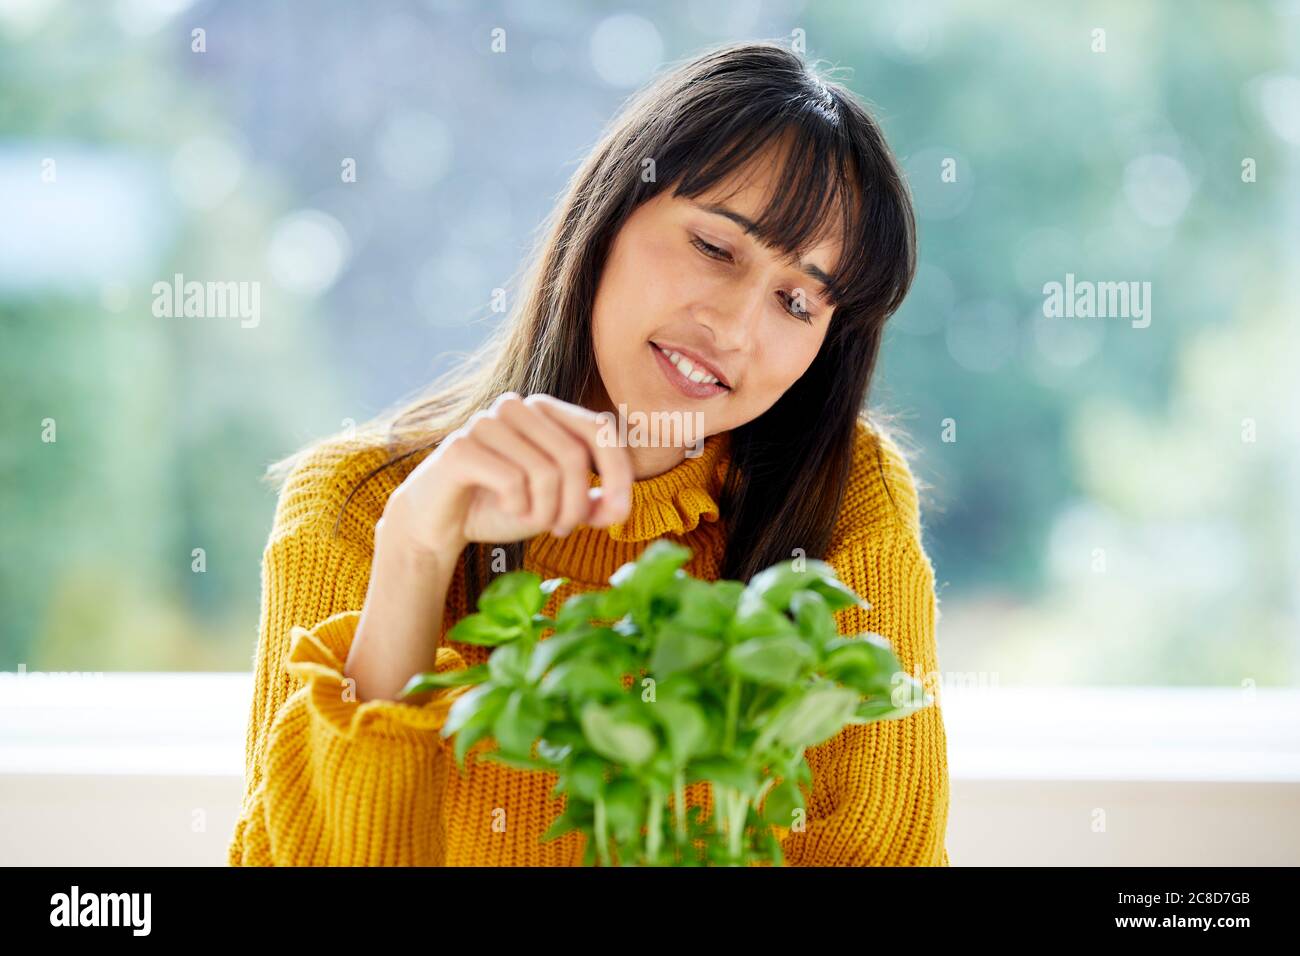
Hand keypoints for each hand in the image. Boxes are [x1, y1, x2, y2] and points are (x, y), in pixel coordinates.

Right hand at [378, 392, 633, 558]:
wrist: (440, 522)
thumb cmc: (502, 506)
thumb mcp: (557, 506)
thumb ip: (592, 502)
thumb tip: (620, 507)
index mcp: (547, 410)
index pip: (601, 429)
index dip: (619, 473)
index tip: (620, 514)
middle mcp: (518, 406)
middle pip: (574, 457)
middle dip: (575, 506)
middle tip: (560, 529)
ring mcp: (487, 422)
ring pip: (546, 473)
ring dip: (544, 513)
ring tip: (528, 520)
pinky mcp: (461, 446)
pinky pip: (512, 481)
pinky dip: (517, 508)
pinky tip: (504, 509)